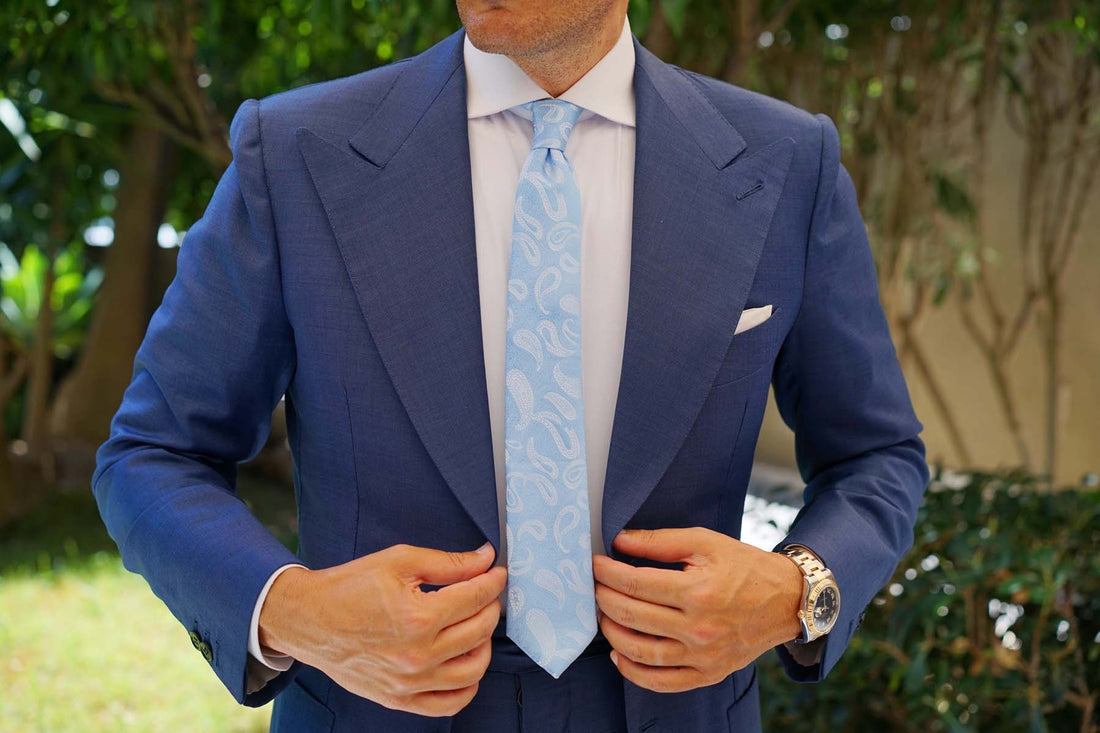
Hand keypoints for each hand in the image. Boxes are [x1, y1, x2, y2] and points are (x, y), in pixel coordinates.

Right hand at [258, 541, 505, 716]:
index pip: (476, 598)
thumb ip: (448, 563)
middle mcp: (418, 655)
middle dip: (490, 606)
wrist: (308, 620)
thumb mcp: (399, 561)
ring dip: (484, 644)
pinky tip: (465, 663)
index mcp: (418, 617)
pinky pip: (449, 704)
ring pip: (473, 670)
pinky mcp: (399, 700)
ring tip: (476, 625)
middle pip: (480, 631)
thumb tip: (485, 559)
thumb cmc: (350, 587)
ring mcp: (409, 683)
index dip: (493, 581)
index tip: (497, 572)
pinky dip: (467, 686)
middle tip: (485, 593)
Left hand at [592, 527, 802, 692]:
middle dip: (603, 598)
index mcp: (697, 591)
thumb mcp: (705, 542)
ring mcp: (703, 656)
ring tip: (602, 616)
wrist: (787, 600)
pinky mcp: (708, 674)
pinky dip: (634, 673)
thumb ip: (660, 541)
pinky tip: (619, 656)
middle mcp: (699, 628)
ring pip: (641, 652)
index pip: (635, 583)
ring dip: (612, 634)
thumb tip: (620, 541)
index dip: (607, 573)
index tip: (594, 564)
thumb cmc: (745, 567)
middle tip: (593, 586)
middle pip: (632, 616)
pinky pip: (663, 682)